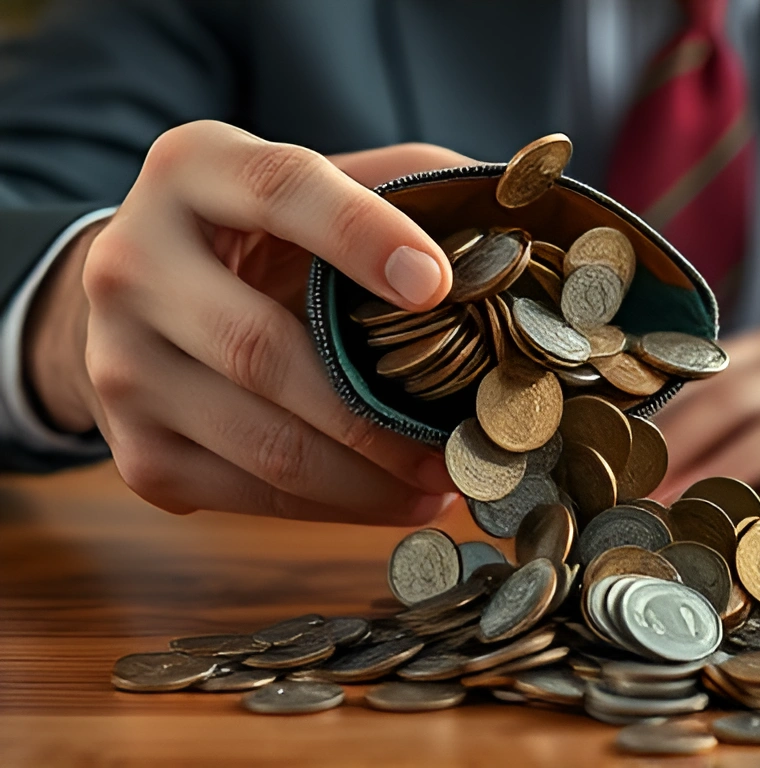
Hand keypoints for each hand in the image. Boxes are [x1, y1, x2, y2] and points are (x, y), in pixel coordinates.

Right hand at [25, 120, 475, 523]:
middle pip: (262, 350)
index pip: (280, 190)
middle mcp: (133, 262)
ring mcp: (121, 364)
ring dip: (373, 480)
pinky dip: (338, 508)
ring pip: (263, 443)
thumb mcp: (322, 183)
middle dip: (379, 411)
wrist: (143, 295)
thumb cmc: (269, 234)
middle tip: (471, 436)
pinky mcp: (135, 449)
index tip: (439, 285)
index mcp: (193, 170)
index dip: (361, 235)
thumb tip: (520, 213)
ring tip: (451, 483)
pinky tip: (398, 501)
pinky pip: (251, 494)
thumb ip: (407, 183)